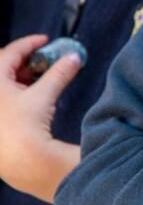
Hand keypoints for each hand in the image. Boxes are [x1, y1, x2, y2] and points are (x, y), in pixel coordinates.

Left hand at [0, 34, 82, 201]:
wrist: (21, 164)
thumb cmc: (25, 127)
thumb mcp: (44, 95)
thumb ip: (59, 73)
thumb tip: (74, 58)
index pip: (10, 53)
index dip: (30, 44)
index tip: (46, 40)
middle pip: (5, 69)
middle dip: (28, 62)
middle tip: (46, 61)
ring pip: (6, 85)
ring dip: (25, 79)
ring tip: (44, 81)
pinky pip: (6, 100)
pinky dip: (20, 94)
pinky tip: (35, 101)